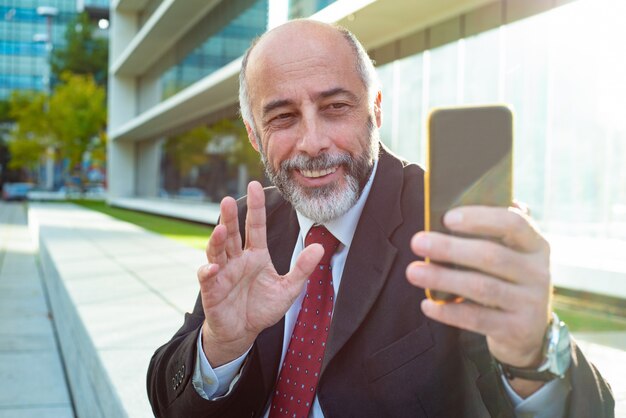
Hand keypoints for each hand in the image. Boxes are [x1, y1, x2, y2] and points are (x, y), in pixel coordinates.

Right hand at [198, 181, 323, 365]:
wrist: (243, 332)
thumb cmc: (262, 308)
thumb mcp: (288, 289)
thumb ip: (302, 269)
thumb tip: (319, 248)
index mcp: (255, 255)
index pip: (255, 226)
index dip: (256, 207)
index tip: (255, 186)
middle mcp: (237, 260)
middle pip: (232, 233)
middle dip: (230, 217)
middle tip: (229, 200)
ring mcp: (222, 273)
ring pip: (217, 251)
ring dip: (217, 240)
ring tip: (221, 229)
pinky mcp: (212, 290)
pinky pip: (207, 278)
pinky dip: (208, 272)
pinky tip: (212, 268)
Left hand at [406, 205, 551, 396]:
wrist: (528, 333)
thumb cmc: (504, 282)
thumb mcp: (507, 257)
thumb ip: (487, 238)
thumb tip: (444, 219)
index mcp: (535, 246)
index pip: (513, 224)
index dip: (480, 218)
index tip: (447, 217)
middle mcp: (538, 272)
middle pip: (491, 256)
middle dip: (450, 248)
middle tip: (417, 242)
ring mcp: (531, 303)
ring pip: (482, 287)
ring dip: (443, 278)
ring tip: (413, 272)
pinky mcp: (517, 330)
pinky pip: (477, 319)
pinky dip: (448, 312)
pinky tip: (427, 304)